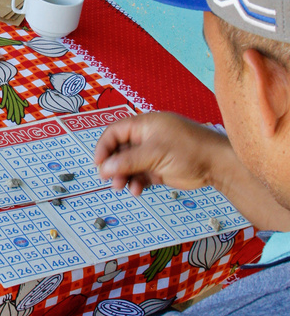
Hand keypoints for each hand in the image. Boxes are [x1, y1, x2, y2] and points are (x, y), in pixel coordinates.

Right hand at [95, 111, 229, 195]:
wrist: (217, 164)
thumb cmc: (189, 150)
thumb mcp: (154, 153)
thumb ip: (128, 160)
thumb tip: (104, 168)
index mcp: (144, 125)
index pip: (115, 132)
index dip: (104, 147)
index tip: (98, 164)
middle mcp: (147, 137)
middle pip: (120, 150)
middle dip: (113, 165)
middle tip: (110, 180)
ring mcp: (153, 153)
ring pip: (129, 165)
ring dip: (123, 176)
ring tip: (123, 187)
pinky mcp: (160, 168)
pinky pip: (140, 175)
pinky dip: (136, 182)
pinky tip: (137, 190)